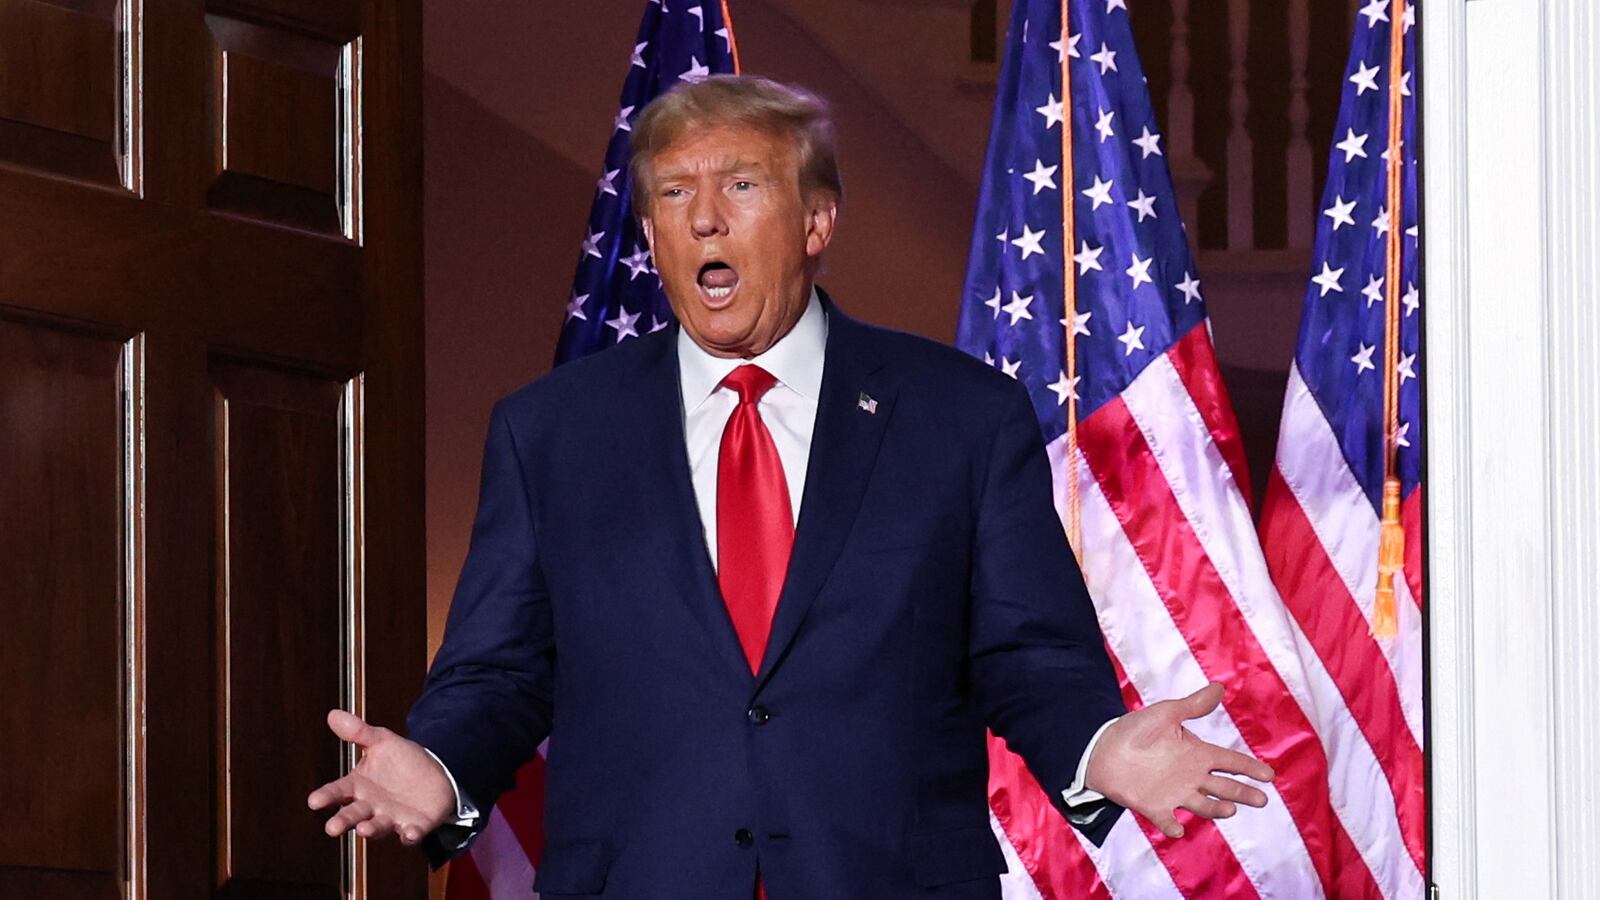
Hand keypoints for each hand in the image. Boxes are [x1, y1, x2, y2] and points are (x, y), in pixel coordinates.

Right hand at [306, 709, 457, 844]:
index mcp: (359, 786)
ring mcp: (392, 818)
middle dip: (343, 821)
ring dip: (371, 830)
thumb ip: (358, 732)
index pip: (337, 791)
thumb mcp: (381, 741)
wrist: (435, 773)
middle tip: (332, 828)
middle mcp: (371, 806)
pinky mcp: (414, 825)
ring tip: (363, 830)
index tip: (314, 801)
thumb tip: (333, 714)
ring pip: (378, 827)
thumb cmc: (402, 760)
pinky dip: (409, 835)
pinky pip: (410, 833)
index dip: (326, 796)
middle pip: (353, 815)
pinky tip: (408, 833)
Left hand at [1084, 683, 1274, 838]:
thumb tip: (1220, 687)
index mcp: (1196, 754)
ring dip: (1215, 809)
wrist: (1103, 748)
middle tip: (1261, 799)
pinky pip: (1166, 820)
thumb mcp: (1166, 714)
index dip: (1249, 768)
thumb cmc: (1136, 730)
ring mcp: (1174, 793)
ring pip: (1203, 805)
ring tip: (1229, 808)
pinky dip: (1172, 826)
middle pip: (1224, 787)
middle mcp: (1191, 776)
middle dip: (1243, 793)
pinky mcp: (1153, 806)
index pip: (1230, 761)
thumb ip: (1193, 705)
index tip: (1269, 775)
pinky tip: (1178, 828)